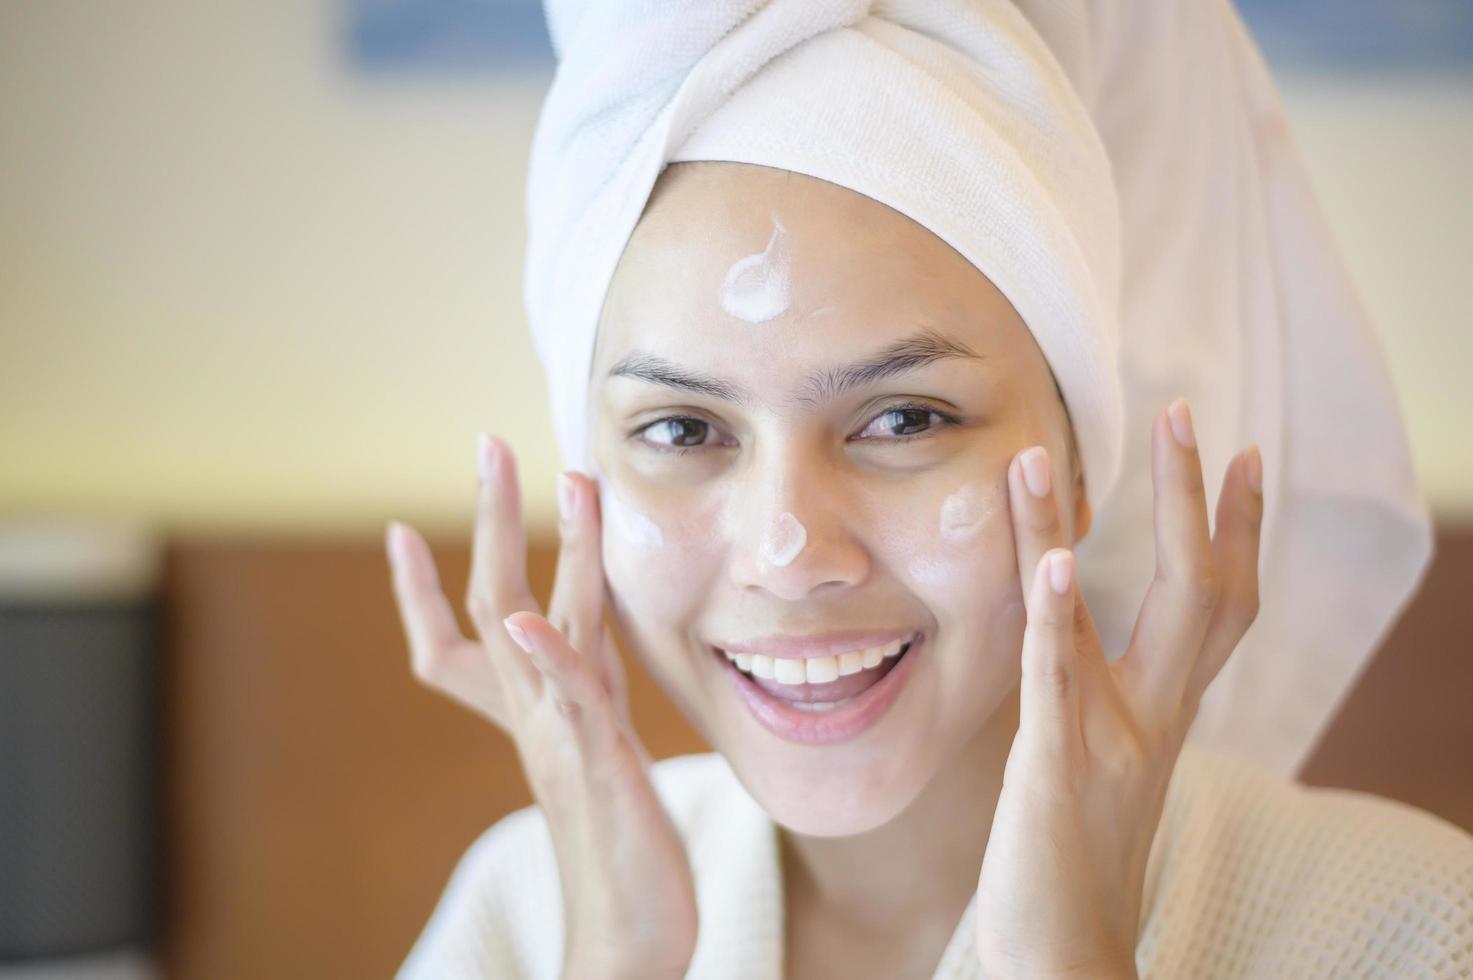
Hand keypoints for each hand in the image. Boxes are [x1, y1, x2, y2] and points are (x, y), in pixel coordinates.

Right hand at [386, 434, 697, 979]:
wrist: (632, 935)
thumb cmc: (619, 847)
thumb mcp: (593, 754)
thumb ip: (575, 702)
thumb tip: (562, 661)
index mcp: (535, 712)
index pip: (458, 644)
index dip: (420, 590)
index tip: (396, 530)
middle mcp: (536, 716)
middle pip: (492, 602)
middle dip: (488, 519)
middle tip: (486, 442)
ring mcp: (561, 737)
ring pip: (537, 627)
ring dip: (539, 549)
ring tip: (550, 474)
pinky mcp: (598, 764)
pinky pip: (566, 702)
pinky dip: (545, 658)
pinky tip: (529, 622)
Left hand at [974, 399, 1263, 978]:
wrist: (1068, 959)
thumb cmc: (1070, 858)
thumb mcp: (1094, 758)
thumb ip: (1092, 689)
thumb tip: (1071, 622)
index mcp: (1161, 712)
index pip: (1215, 607)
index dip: (1232, 531)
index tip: (1240, 457)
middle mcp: (1152, 719)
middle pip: (1197, 593)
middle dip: (1191, 501)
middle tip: (1183, 414)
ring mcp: (1113, 743)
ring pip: (1117, 618)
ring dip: (1070, 528)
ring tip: (1044, 455)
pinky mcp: (1061, 772)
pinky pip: (1061, 683)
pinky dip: (1059, 619)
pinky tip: (1055, 561)